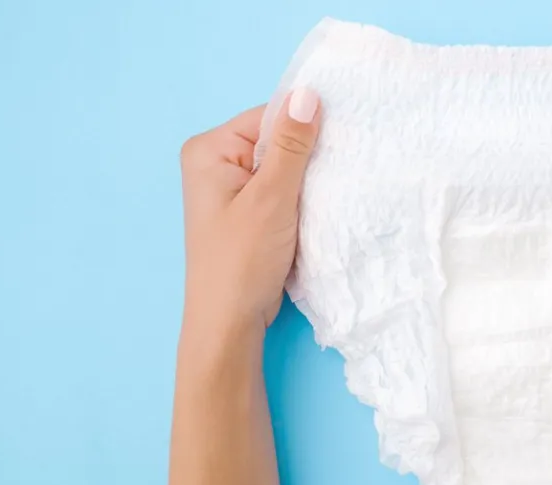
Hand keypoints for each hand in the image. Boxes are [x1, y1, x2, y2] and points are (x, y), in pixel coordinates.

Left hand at [178, 89, 320, 331]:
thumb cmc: (242, 260)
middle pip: (276, 140)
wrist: (230, 322)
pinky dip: (303, 198)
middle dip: (308, 155)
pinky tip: (320, 208)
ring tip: (333, 189)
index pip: (268, 116)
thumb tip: (308, 94)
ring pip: (284, 168)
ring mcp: (231, 190)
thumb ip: (291, 145)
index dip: (305, 126)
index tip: (342, 138)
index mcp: (209, 150)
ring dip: (308, 180)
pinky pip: (283, 191)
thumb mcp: (271, 198)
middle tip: (343, 167)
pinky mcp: (249, 213)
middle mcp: (215, 163)